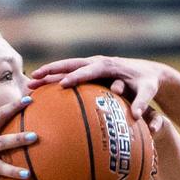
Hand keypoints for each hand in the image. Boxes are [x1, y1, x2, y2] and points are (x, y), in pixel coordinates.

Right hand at [29, 55, 168, 121]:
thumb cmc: (148, 82)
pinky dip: (55, 79)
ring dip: (48, 74)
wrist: (149, 72)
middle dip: (52, 71)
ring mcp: (91, 65)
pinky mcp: (89, 71)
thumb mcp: (148, 90)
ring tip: (30, 83)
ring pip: (65, 68)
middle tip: (34, 78)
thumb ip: (142, 101)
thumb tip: (136, 117)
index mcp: (108, 65)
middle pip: (70, 65)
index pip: (88, 70)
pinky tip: (42, 90)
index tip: (62, 84)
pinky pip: (69, 74)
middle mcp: (96, 62)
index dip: (76, 76)